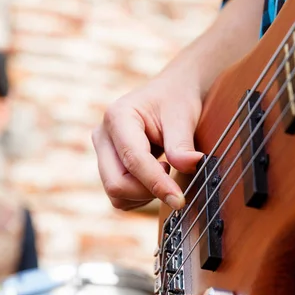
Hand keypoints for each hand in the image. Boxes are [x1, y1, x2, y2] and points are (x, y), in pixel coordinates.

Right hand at [91, 72, 203, 210]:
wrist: (171, 94)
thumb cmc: (176, 101)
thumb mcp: (183, 117)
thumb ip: (183, 144)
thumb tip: (192, 165)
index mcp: (118, 116)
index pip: (133, 160)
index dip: (156, 183)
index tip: (180, 200)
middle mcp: (103, 136)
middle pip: (116, 184)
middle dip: (149, 190)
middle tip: (174, 173)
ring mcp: (102, 153)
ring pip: (117, 194)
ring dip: (146, 194)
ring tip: (166, 168)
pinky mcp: (108, 167)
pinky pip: (120, 197)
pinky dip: (141, 196)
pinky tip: (156, 176)